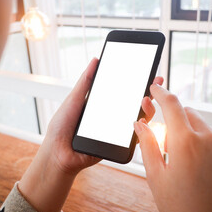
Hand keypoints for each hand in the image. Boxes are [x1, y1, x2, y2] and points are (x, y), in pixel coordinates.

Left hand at [19, 58, 163, 211]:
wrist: (58, 152)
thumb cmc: (62, 126)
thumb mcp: (74, 99)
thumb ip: (86, 82)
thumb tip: (96, 60)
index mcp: (104, 104)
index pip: (125, 92)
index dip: (139, 83)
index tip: (150, 74)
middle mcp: (113, 117)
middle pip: (137, 105)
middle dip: (149, 95)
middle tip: (154, 84)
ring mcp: (117, 131)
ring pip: (140, 120)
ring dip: (147, 110)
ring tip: (144, 101)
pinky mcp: (118, 145)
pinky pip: (133, 137)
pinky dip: (139, 129)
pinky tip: (139, 120)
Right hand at [134, 84, 211, 211]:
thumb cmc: (182, 210)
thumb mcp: (156, 176)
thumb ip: (147, 144)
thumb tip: (140, 123)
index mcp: (185, 141)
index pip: (172, 104)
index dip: (161, 93)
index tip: (154, 88)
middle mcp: (208, 138)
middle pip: (187, 112)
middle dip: (173, 117)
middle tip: (162, 136)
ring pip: (202, 123)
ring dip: (188, 129)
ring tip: (180, 155)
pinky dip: (205, 138)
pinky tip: (197, 156)